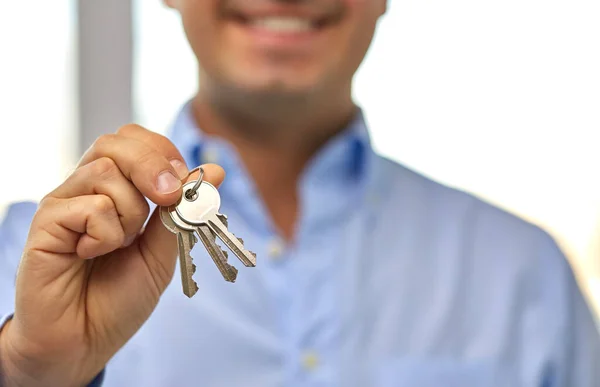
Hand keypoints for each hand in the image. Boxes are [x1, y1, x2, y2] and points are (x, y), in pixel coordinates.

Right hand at [0, 125, 224, 386]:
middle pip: (117, 141)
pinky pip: (90, 206)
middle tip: (167, 198)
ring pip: (106, 171)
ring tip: (117, 245)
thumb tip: (214, 171)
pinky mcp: (46, 221)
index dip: (164, 154)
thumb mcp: (163, 252)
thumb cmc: (120, 296)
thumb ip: (182, 212)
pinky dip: (105, 235)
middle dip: (152, 165)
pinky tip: (90, 255)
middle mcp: (88, 188)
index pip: (137, 141)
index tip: (183, 186)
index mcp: (117, 189)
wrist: (86, 339)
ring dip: (129, 213)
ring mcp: (65, 201)